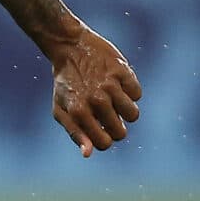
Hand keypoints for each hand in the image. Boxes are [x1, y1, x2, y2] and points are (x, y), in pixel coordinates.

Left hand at [49, 26, 142, 156]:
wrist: (71, 47)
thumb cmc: (66, 83)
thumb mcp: (62, 109)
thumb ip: (75, 133)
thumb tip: (89, 154)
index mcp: (78, 112)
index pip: (104, 143)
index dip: (106, 140)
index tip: (103, 131)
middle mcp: (95, 100)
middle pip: (121, 132)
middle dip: (117, 128)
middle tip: (109, 115)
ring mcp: (110, 85)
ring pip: (133, 114)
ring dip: (126, 111)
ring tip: (115, 100)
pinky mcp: (122, 71)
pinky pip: (137, 94)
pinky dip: (130, 92)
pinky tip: (118, 84)